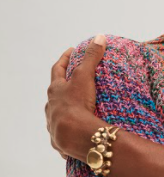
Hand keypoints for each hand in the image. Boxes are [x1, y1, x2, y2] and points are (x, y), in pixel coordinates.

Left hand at [45, 35, 106, 159]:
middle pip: (56, 91)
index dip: (65, 59)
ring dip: (66, 107)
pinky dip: (71, 126)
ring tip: (78, 105)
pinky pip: (65, 130)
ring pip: (59, 111)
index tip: (71, 51)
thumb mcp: (85, 76)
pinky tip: (79, 128)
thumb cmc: (76, 103)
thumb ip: (92, 57)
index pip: (58, 69)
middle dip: (65, 84)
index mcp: (55, 90)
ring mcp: (55, 122)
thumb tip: (99, 38)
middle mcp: (51, 105)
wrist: (72, 134)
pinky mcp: (60, 138)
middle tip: (75, 78)